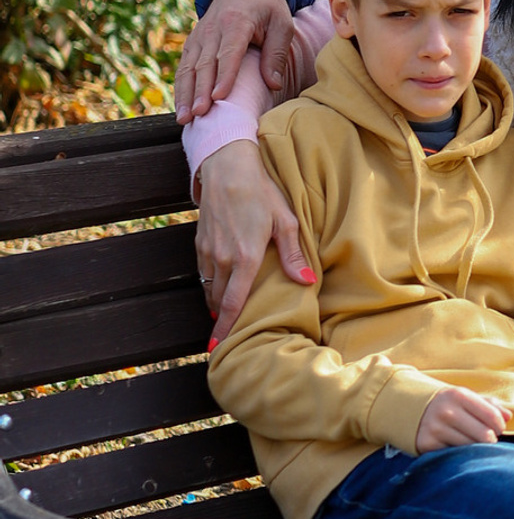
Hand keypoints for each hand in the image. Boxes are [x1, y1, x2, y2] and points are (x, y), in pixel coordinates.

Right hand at [174, 0, 300, 119]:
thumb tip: (272, 84)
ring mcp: (199, 35)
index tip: (219, 98)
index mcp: (236, 21)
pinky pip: (184, 67)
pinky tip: (181, 108)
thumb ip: (276, 53)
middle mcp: (212, 29)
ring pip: (188, 67)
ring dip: (185, 94)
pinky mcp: (193, 42)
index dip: (224, 75)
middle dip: (200, 91)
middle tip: (200, 115)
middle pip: (204, 64)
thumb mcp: (282, 23)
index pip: (228, 52)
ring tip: (185, 118)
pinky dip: (181, 88)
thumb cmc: (267, 7)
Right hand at [199, 140, 312, 344]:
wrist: (227, 169)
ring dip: (216, 304)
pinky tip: (221, 288)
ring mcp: (208, 252)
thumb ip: (294, 255)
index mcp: (245, 258)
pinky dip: (210, 286)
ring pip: (209, 288)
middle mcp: (222, 259)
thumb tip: (307, 283)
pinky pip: (203, 274)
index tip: (219, 349)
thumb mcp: (285, 222)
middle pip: (218, 301)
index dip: (225, 329)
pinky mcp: (200, 243)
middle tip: (228, 339)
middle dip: (221, 322)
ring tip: (226, 317)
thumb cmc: (262, 193)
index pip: (232, 304)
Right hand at [415, 388, 510, 451]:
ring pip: (470, 448)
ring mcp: (435, 428)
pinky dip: (458, 454)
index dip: (500, 427)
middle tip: (486, 439)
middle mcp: (447, 411)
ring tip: (471, 442)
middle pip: (484, 436)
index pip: (492, 417)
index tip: (498, 429)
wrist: (407, 407)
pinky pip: (453, 454)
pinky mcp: (426, 444)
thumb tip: (509, 416)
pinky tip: (455, 446)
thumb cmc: (446, 403)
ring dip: (475, 448)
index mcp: (460, 395)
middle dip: (490, 440)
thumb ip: (488, 405)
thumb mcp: (465, 397)